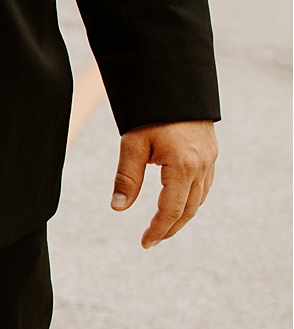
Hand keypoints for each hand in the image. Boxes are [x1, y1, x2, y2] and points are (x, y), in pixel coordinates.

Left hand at [111, 120, 216, 247]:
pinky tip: (178, 205)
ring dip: (181, 216)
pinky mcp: (210, 153)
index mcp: (183, 166)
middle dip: (170, 228)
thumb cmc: (150, 114)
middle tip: (152, 241)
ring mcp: (210, 159)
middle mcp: (202, 166)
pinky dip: (191, 200)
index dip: (158, 229)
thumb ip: (127, 178)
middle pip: (188, 209)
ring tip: (162, 228)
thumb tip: (118, 208)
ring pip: (199, 198)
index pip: (171, 210)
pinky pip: (204, 185)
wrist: (175, 85)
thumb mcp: (132, 145)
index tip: (145, 243)